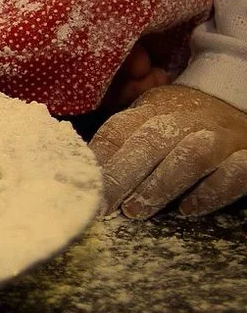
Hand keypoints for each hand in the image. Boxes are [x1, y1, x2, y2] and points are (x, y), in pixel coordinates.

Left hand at [91, 85, 246, 218]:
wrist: (238, 101)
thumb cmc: (183, 122)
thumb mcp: (150, 120)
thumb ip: (121, 141)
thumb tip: (81, 171)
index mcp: (154, 109)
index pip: (119, 129)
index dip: (98, 159)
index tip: (83, 186)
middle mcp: (186, 120)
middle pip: (149, 142)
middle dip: (121, 176)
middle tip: (104, 207)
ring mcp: (219, 137)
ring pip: (189, 157)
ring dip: (159, 185)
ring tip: (135, 211)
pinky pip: (233, 173)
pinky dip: (210, 192)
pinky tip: (188, 209)